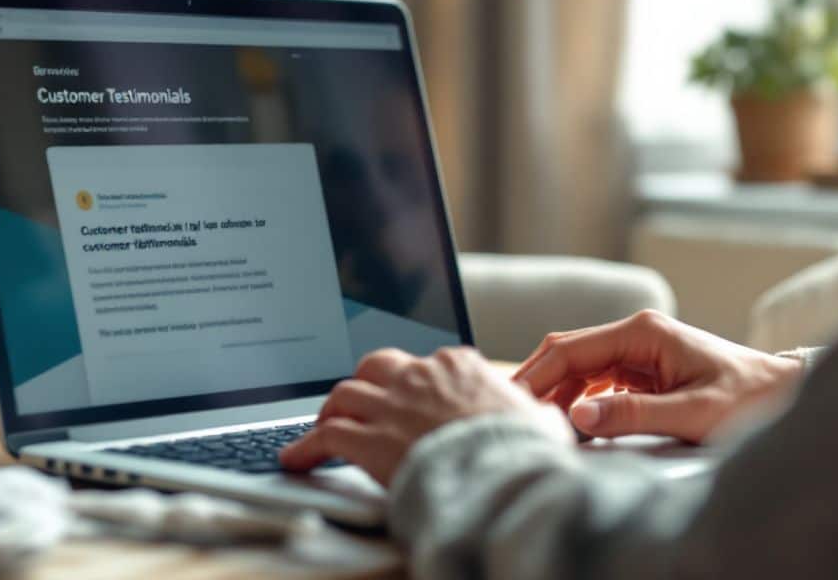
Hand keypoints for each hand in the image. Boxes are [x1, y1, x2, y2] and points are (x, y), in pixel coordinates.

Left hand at [280, 346, 571, 485]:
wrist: (504, 474)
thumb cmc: (526, 451)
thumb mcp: (539, 420)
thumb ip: (527, 411)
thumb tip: (542, 418)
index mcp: (460, 366)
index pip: (427, 363)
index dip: (414, 383)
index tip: (409, 398)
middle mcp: (420, 376)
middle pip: (377, 365)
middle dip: (367, 383)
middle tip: (361, 405)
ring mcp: (391, 406)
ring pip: (345, 394)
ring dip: (332, 411)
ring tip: (324, 427)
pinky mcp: (368, 439)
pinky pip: (325, 435)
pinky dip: (305, 447)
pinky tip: (295, 459)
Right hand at [513, 310, 803, 442]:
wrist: (786, 395)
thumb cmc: (750, 399)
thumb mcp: (693, 413)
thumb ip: (634, 415)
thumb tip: (578, 417)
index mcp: (642, 333)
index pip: (569, 349)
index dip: (534, 375)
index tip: (509, 401)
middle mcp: (635, 335)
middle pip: (566, 354)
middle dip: (535, 382)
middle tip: (507, 413)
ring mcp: (637, 352)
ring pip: (577, 368)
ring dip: (554, 394)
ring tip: (532, 423)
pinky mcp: (642, 372)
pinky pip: (595, 383)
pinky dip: (575, 401)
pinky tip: (565, 423)